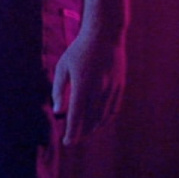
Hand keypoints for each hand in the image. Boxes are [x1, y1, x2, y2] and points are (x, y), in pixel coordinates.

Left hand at [51, 30, 126, 145]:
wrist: (105, 35)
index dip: (71, 131)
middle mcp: (98, 90)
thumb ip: (59, 90)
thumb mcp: (63, 67)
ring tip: (84, 133)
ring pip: (103, 117)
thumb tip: (58, 111)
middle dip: (81, 133)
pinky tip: (99, 122)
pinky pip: (113, 109)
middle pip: (90, 120)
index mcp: (82, 85)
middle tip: (73, 139)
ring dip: (93, 128)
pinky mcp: (120, 86)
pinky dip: (105, 119)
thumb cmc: (79, 50)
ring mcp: (111, 89)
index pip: (76, 116)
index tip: (67, 142)